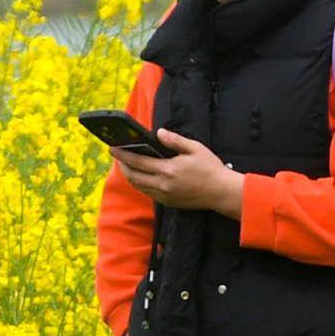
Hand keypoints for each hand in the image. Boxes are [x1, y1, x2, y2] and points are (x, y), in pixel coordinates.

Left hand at [117, 131, 242, 210]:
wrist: (222, 193)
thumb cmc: (211, 169)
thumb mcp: (195, 148)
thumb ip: (175, 140)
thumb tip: (159, 133)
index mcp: (168, 170)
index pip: (137, 161)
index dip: (122, 155)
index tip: (112, 148)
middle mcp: (163, 185)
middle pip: (133, 176)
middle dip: (122, 166)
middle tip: (118, 156)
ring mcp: (165, 195)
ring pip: (138, 186)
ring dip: (130, 176)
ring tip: (127, 166)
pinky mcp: (168, 202)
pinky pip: (148, 193)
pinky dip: (140, 184)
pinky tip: (142, 176)